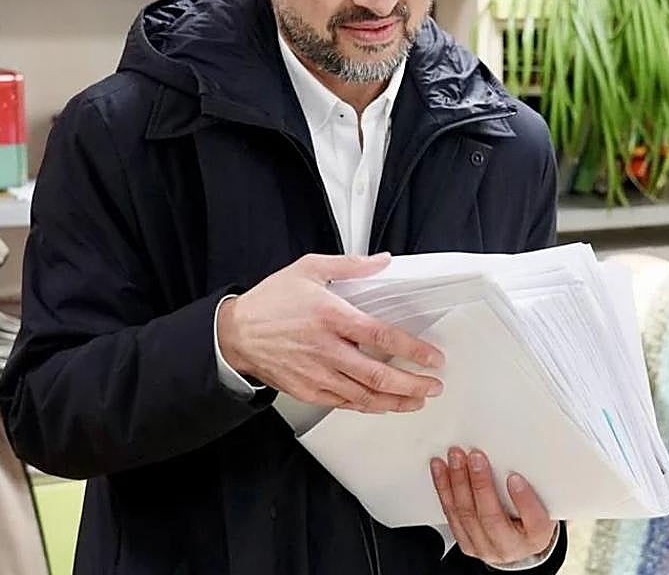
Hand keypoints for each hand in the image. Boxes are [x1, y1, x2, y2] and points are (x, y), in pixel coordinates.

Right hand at [217, 253, 445, 412]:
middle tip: (434, 385)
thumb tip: (382, 261)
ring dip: (396, 401)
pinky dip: (369, 406)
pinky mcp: (308, 392)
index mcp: (331, 317)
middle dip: (413, 384)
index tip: (433, 358)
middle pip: (379, 376)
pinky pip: (346, 404)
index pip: (382, 337)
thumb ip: (349, 266)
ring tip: (418, 400)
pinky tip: (384, 404)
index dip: (413, 351)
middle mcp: (327, 350)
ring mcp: (317, 375)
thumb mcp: (308, 270)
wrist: (235, 334)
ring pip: (365, 397)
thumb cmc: (271, 302)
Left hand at [431, 448, 558, 566]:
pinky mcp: (465, 542)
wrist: (517, 544)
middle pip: (491, 517)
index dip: (524, 500)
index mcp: (536, 536)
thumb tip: (520, 458)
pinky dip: (444, 489)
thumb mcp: (544, 504)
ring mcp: (484, 547)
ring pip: (466, 514)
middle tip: (476, 458)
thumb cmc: (531, 520)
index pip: (533, 521)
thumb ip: (535, 485)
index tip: (515, 478)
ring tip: (456, 458)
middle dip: (481, 484)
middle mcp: (508, 547)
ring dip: (458, 482)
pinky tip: (441, 470)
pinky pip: (451, 514)